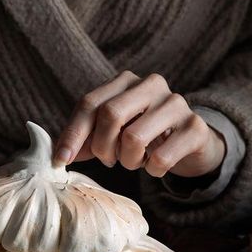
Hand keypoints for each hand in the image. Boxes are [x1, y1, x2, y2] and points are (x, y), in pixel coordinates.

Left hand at [54, 70, 225, 177]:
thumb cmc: (144, 136)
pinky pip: (161, 157)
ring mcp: (176, 103)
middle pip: (110, 114)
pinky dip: (152, 170)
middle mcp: (151, 84)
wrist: (191, 143)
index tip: (61, 160)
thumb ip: (85, 140)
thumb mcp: (111, 134)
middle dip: (102, 147)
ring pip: (134, 137)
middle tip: (108, 161)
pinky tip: (156, 165)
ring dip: (128, 161)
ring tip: (135, 161)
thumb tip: (56, 156)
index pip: (90, 103)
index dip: (73, 134)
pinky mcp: (195, 127)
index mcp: (125, 81)